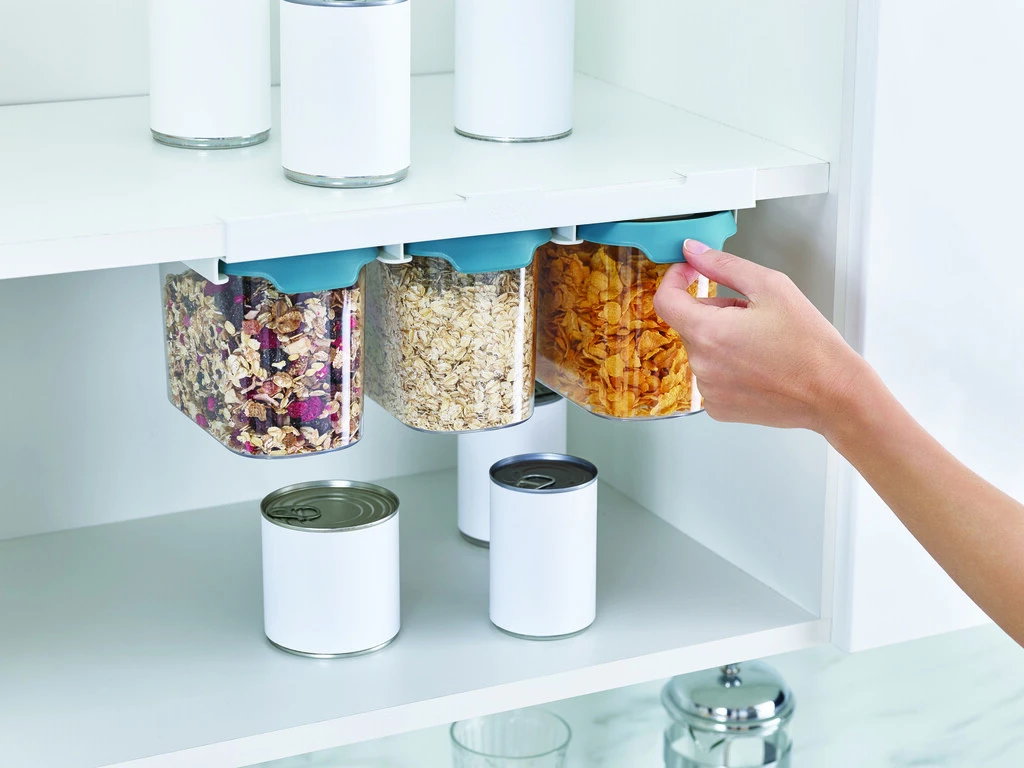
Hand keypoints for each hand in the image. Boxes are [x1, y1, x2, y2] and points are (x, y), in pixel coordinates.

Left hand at [653, 239, 869, 433]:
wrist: (834, 394)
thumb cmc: (810, 344)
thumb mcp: (771, 287)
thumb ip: (723, 265)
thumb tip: (693, 251)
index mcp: (709, 333)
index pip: (665, 300)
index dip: (675, 280)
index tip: (690, 272)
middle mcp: (702, 365)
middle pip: (689, 323)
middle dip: (713, 311)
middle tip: (752, 313)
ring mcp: (709, 390)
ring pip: (702, 349)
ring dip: (721, 338)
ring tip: (761, 342)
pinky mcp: (719, 408)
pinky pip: (711, 375)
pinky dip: (727, 365)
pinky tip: (758, 365)